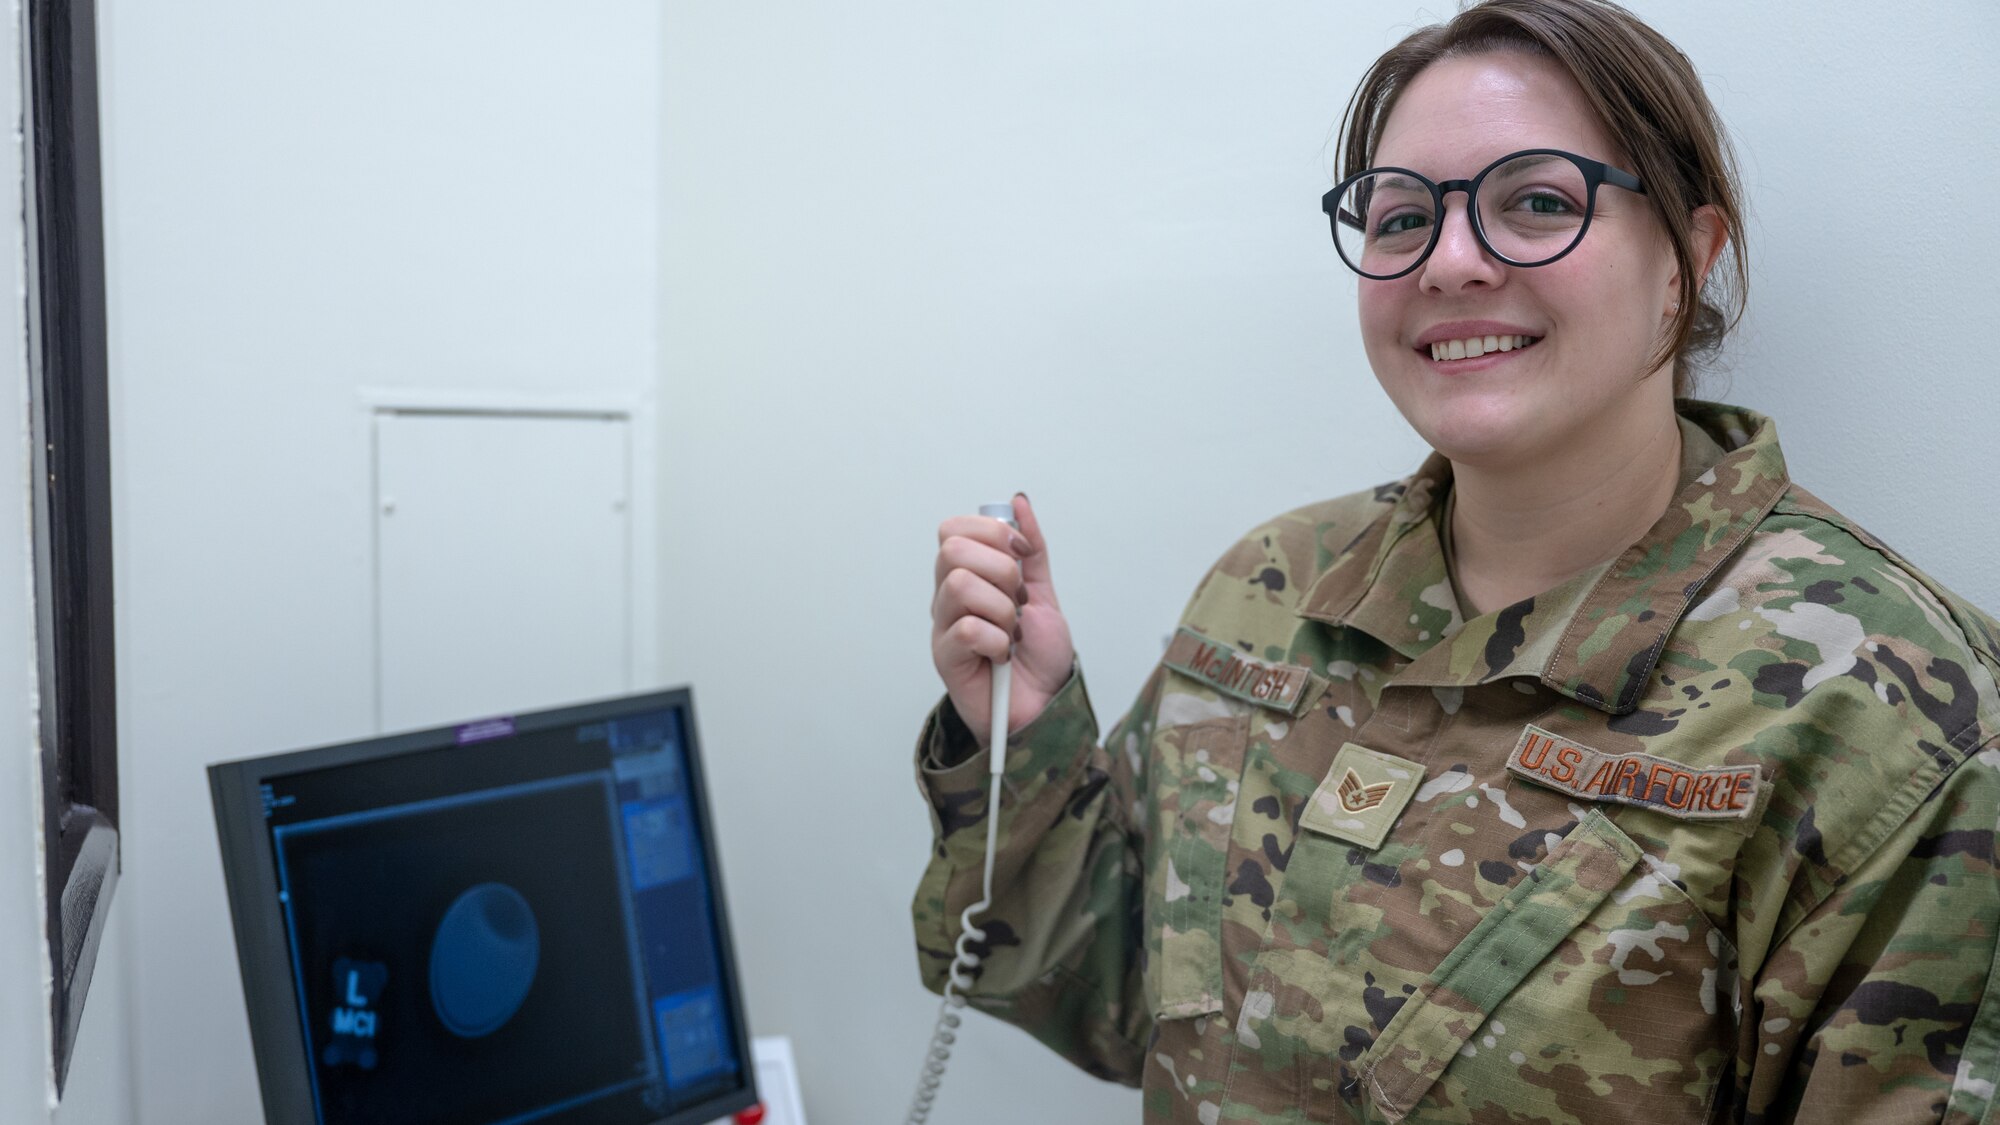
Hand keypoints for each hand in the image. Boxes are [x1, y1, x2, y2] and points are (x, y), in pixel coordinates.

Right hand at [930, 494, 1074, 744]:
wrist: (1046, 704)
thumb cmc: (1039, 655)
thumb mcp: (1043, 592)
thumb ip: (1031, 549)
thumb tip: (1019, 502)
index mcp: (968, 575)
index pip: (955, 529)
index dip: (992, 533)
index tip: (1022, 556)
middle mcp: (947, 596)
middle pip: (952, 550)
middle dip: (1001, 570)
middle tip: (1018, 600)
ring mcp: (943, 626)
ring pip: (959, 585)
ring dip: (1001, 609)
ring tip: (1012, 632)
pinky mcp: (945, 658)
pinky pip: (965, 628)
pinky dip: (997, 640)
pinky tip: (1004, 654)